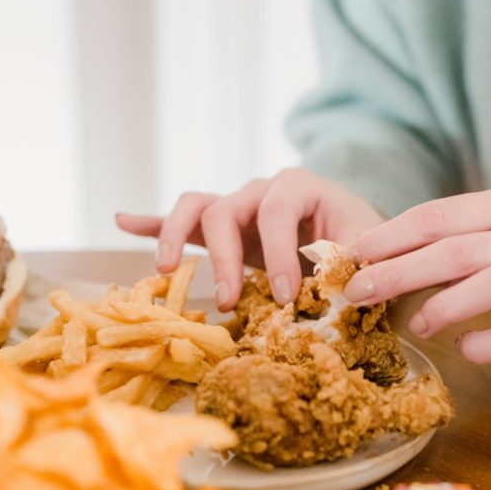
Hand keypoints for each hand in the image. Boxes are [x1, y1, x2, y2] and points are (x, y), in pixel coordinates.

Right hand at [116, 168, 382, 310]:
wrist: (358, 239)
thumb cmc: (363, 244)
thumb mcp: (367, 251)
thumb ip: (352, 265)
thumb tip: (338, 290)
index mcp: (299, 187)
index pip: (277, 211)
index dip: (278, 253)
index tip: (285, 297)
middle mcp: (261, 191)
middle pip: (225, 209)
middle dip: (224, 258)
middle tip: (231, 302)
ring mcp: (237, 207)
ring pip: (195, 206)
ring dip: (175, 235)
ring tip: (167, 269)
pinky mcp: (222, 228)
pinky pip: (181, 218)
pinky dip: (152, 220)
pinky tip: (123, 220)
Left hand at [345, 189, 490, 363]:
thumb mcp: (473, 244)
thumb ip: (428, 247)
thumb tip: (357, 262)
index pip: (438, 216)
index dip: (390, 237)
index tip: (351, 257)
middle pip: (458, 251)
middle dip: (401, 273)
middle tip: (359, 293)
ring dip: (445, 307)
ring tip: (417, 325)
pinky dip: (485, 344)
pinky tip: (463, 347)